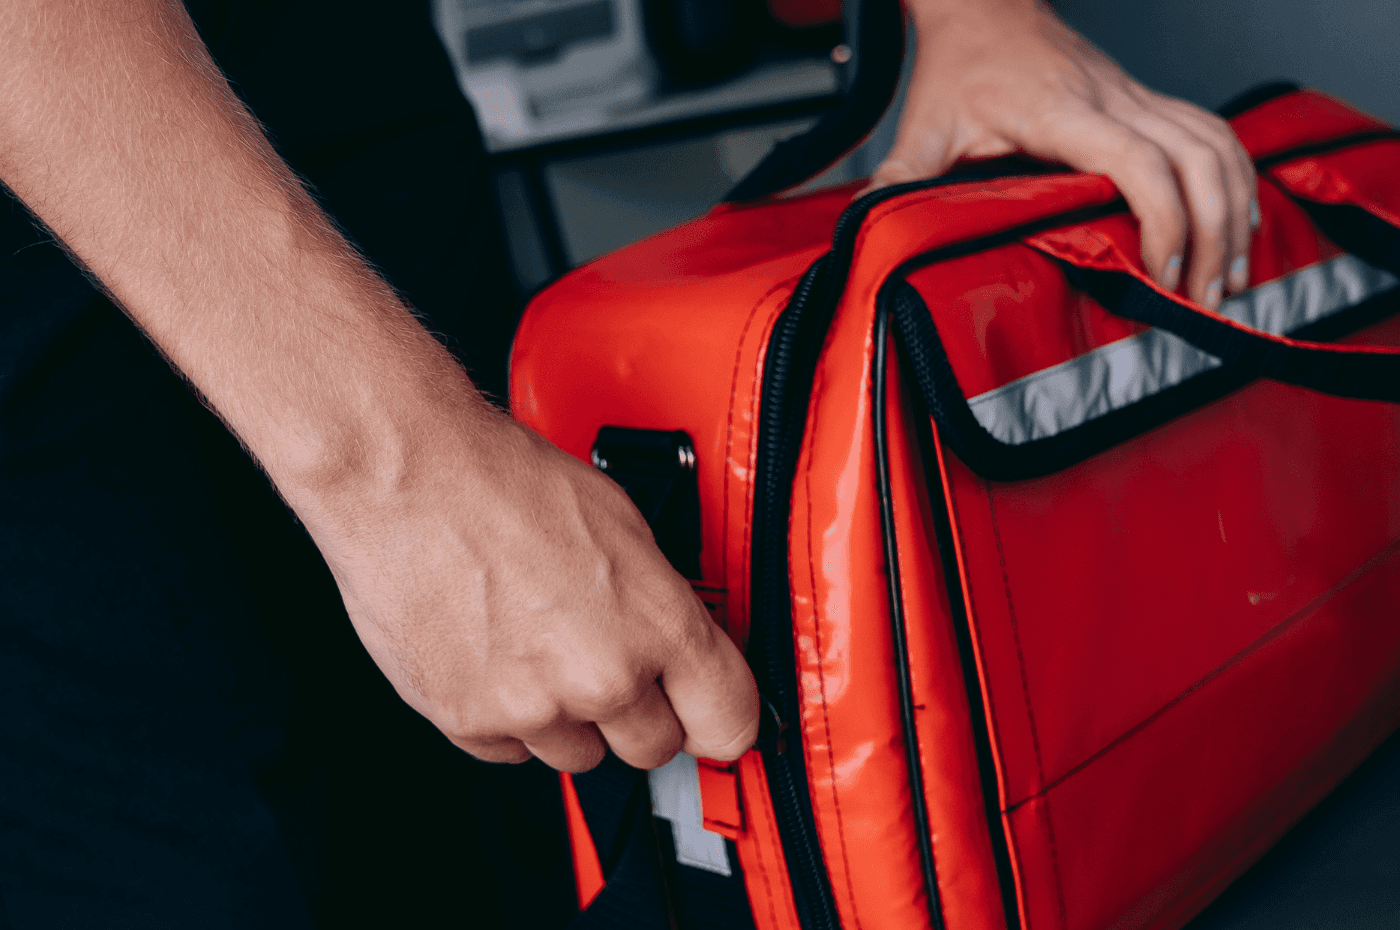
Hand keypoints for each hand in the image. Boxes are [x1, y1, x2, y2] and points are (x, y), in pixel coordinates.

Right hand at [301, 406, 759, 772]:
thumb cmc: (505, 483)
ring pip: (580, 754)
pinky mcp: (469, 722)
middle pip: (654, 748)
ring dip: (569, 715)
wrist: (407, 478)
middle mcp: (601, 676)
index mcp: (656, 625)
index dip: (719, 719)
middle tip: (607, 659)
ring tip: (537, 643)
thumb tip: (680, 644)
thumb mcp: (623, 524)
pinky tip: (496, 653)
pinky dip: (507, 715)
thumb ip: (660, 602)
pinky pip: (511, 750)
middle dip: (639, 712)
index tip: (708, 716)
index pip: (728, 725)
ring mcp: (534, 706)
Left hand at [875, 0, 1257, 309]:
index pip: (1137, 161)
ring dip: (1236, 210)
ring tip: (1234, 274)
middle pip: (1197, 160)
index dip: (1163, 219)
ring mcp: (1137, 96)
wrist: (983, 6)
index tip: (1163, 275)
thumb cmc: (957, 69)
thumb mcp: (920, 130)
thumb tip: (869, 234)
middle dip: (1215, 232)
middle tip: (1210, 297)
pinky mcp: (1147, 99)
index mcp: (1060, 111)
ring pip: (1217, 144)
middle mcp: (1113, 100)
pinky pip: (1213, 133)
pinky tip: (1239, 221)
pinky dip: (1236, 179)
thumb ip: (898, 183)